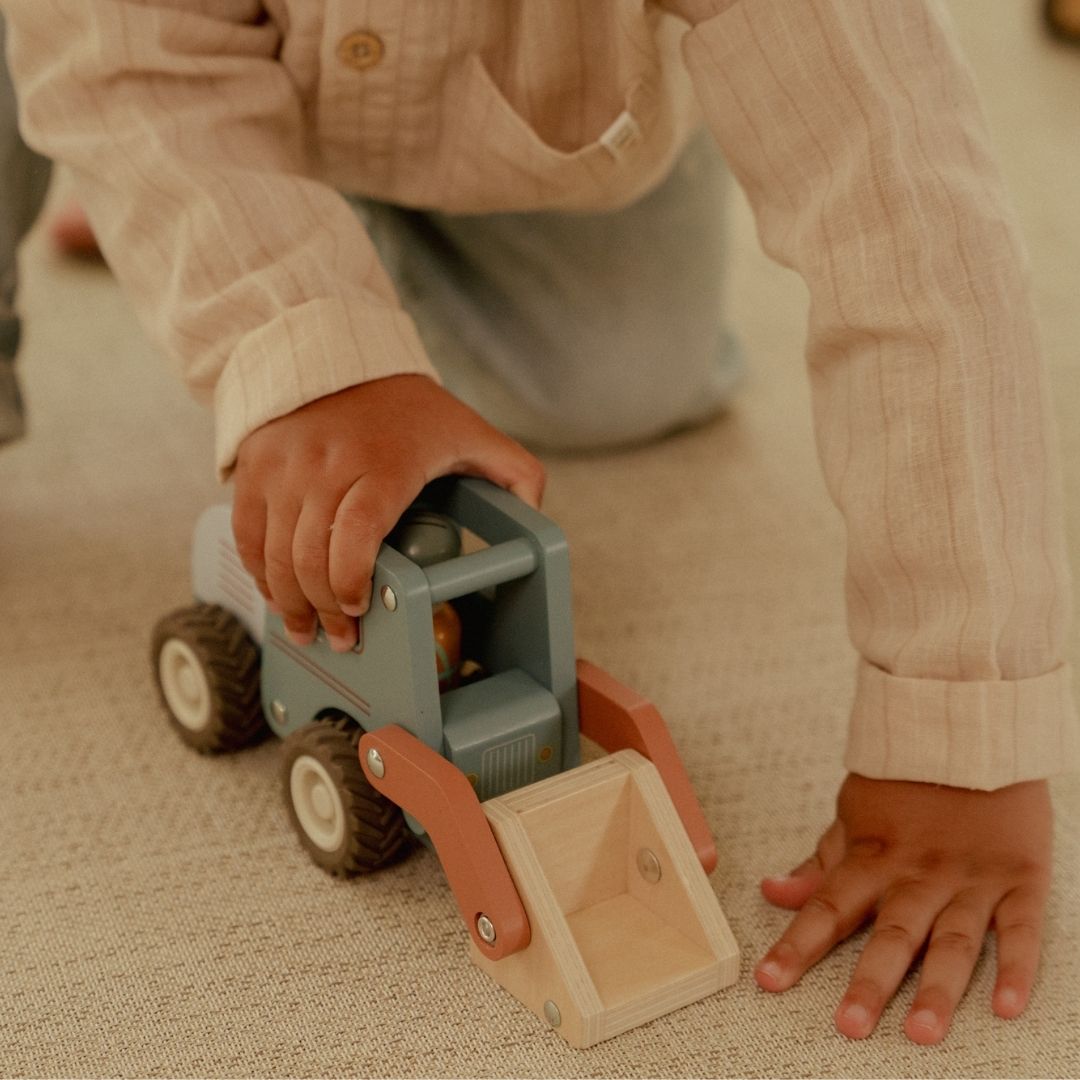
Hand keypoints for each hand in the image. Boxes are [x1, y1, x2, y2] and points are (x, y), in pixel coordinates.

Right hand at [231, 374, 544, 650]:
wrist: (336, 352)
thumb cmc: (407, 404)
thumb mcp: (471, 430)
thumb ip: (514, 473)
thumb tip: (536, 519)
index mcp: (384, 462)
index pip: (357, 531)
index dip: (351, 579)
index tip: (358, 609)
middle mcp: (327, 463)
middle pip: (310, 553)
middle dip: (322, 608)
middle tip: (340, 638)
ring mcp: (285, 465)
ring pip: (273, 550)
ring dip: (287, 601)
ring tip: (304, 629)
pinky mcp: (255, 466)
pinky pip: (247, 531)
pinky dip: (258, 571)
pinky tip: (275, 595)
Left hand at [755, 774, 1051, 1043]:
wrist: (970, 730)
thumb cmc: (905, 778)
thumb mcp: (853, 813)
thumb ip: (822, 861)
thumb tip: (774, 892)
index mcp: (874, 857)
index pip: (827, 907)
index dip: (797, 945)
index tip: (769, 981)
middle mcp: (919, 874)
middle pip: (891, 935)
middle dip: (869, 983)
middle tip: (849, 1026)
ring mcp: (970, 878)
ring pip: (952, 941)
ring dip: (937, 988)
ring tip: (922, 1031)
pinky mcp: (1019, 877)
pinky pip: (1019, 929)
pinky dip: (1014, 967)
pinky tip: (1004, 1005)